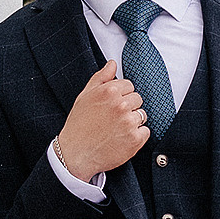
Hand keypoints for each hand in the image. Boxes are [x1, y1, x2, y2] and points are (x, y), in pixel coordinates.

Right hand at [56, 61, 149, 178]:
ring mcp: (129, 122)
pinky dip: (137, 136)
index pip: (129, 86)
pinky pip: (145, 131)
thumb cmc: (78, 125)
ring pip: (142, 115)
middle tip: (112, 119)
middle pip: (137, 99)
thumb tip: (112, 63)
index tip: (111, 106)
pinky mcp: (135, 139)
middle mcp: (121, 105)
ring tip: (116, 129)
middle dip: (128, 107)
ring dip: (133, 121)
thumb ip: (101, 77)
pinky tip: (121, 139)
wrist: (74, 154)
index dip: (120, 96)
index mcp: (109, 91)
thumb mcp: (85, 96)